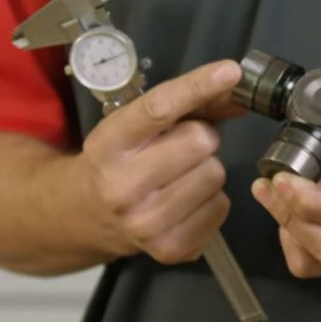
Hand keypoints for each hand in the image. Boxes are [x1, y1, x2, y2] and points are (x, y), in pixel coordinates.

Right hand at [76, 60, 244, 264]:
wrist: (86, 214)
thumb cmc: (119, 159)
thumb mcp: (135, 125)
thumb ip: (187, 103)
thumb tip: (234, 86)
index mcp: (108, 145)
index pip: (158, 109)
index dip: (198, 86)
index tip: (230, 72)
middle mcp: (122, 186)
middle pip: (199, 141)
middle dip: (201, 137)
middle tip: (184, 146)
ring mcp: (145, 222)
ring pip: (215, 174)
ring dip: (207, 169)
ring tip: (181, 176)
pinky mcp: (169, 249)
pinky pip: (221, 207)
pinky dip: (211, 200)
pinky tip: (185, 201)